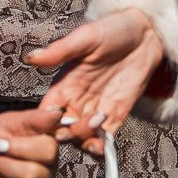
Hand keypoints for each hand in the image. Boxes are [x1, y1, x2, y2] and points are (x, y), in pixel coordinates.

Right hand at [29, 9, 166, 152]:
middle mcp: (77, 101)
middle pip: (63, 129)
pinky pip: (105, 139)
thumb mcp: (85, 38)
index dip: (46, 121)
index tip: (56, 118)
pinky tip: (105, 144)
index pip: (46, 111)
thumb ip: (59, 51)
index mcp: (64, 85)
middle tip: (83, 120)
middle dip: (68, 133)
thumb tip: (31, 57)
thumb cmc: (113, 30)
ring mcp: (97, 109)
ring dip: (86, 138)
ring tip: (98, 122)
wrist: (146, 34)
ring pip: (82, 137)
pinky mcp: (117, 115)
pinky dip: (103, 147)